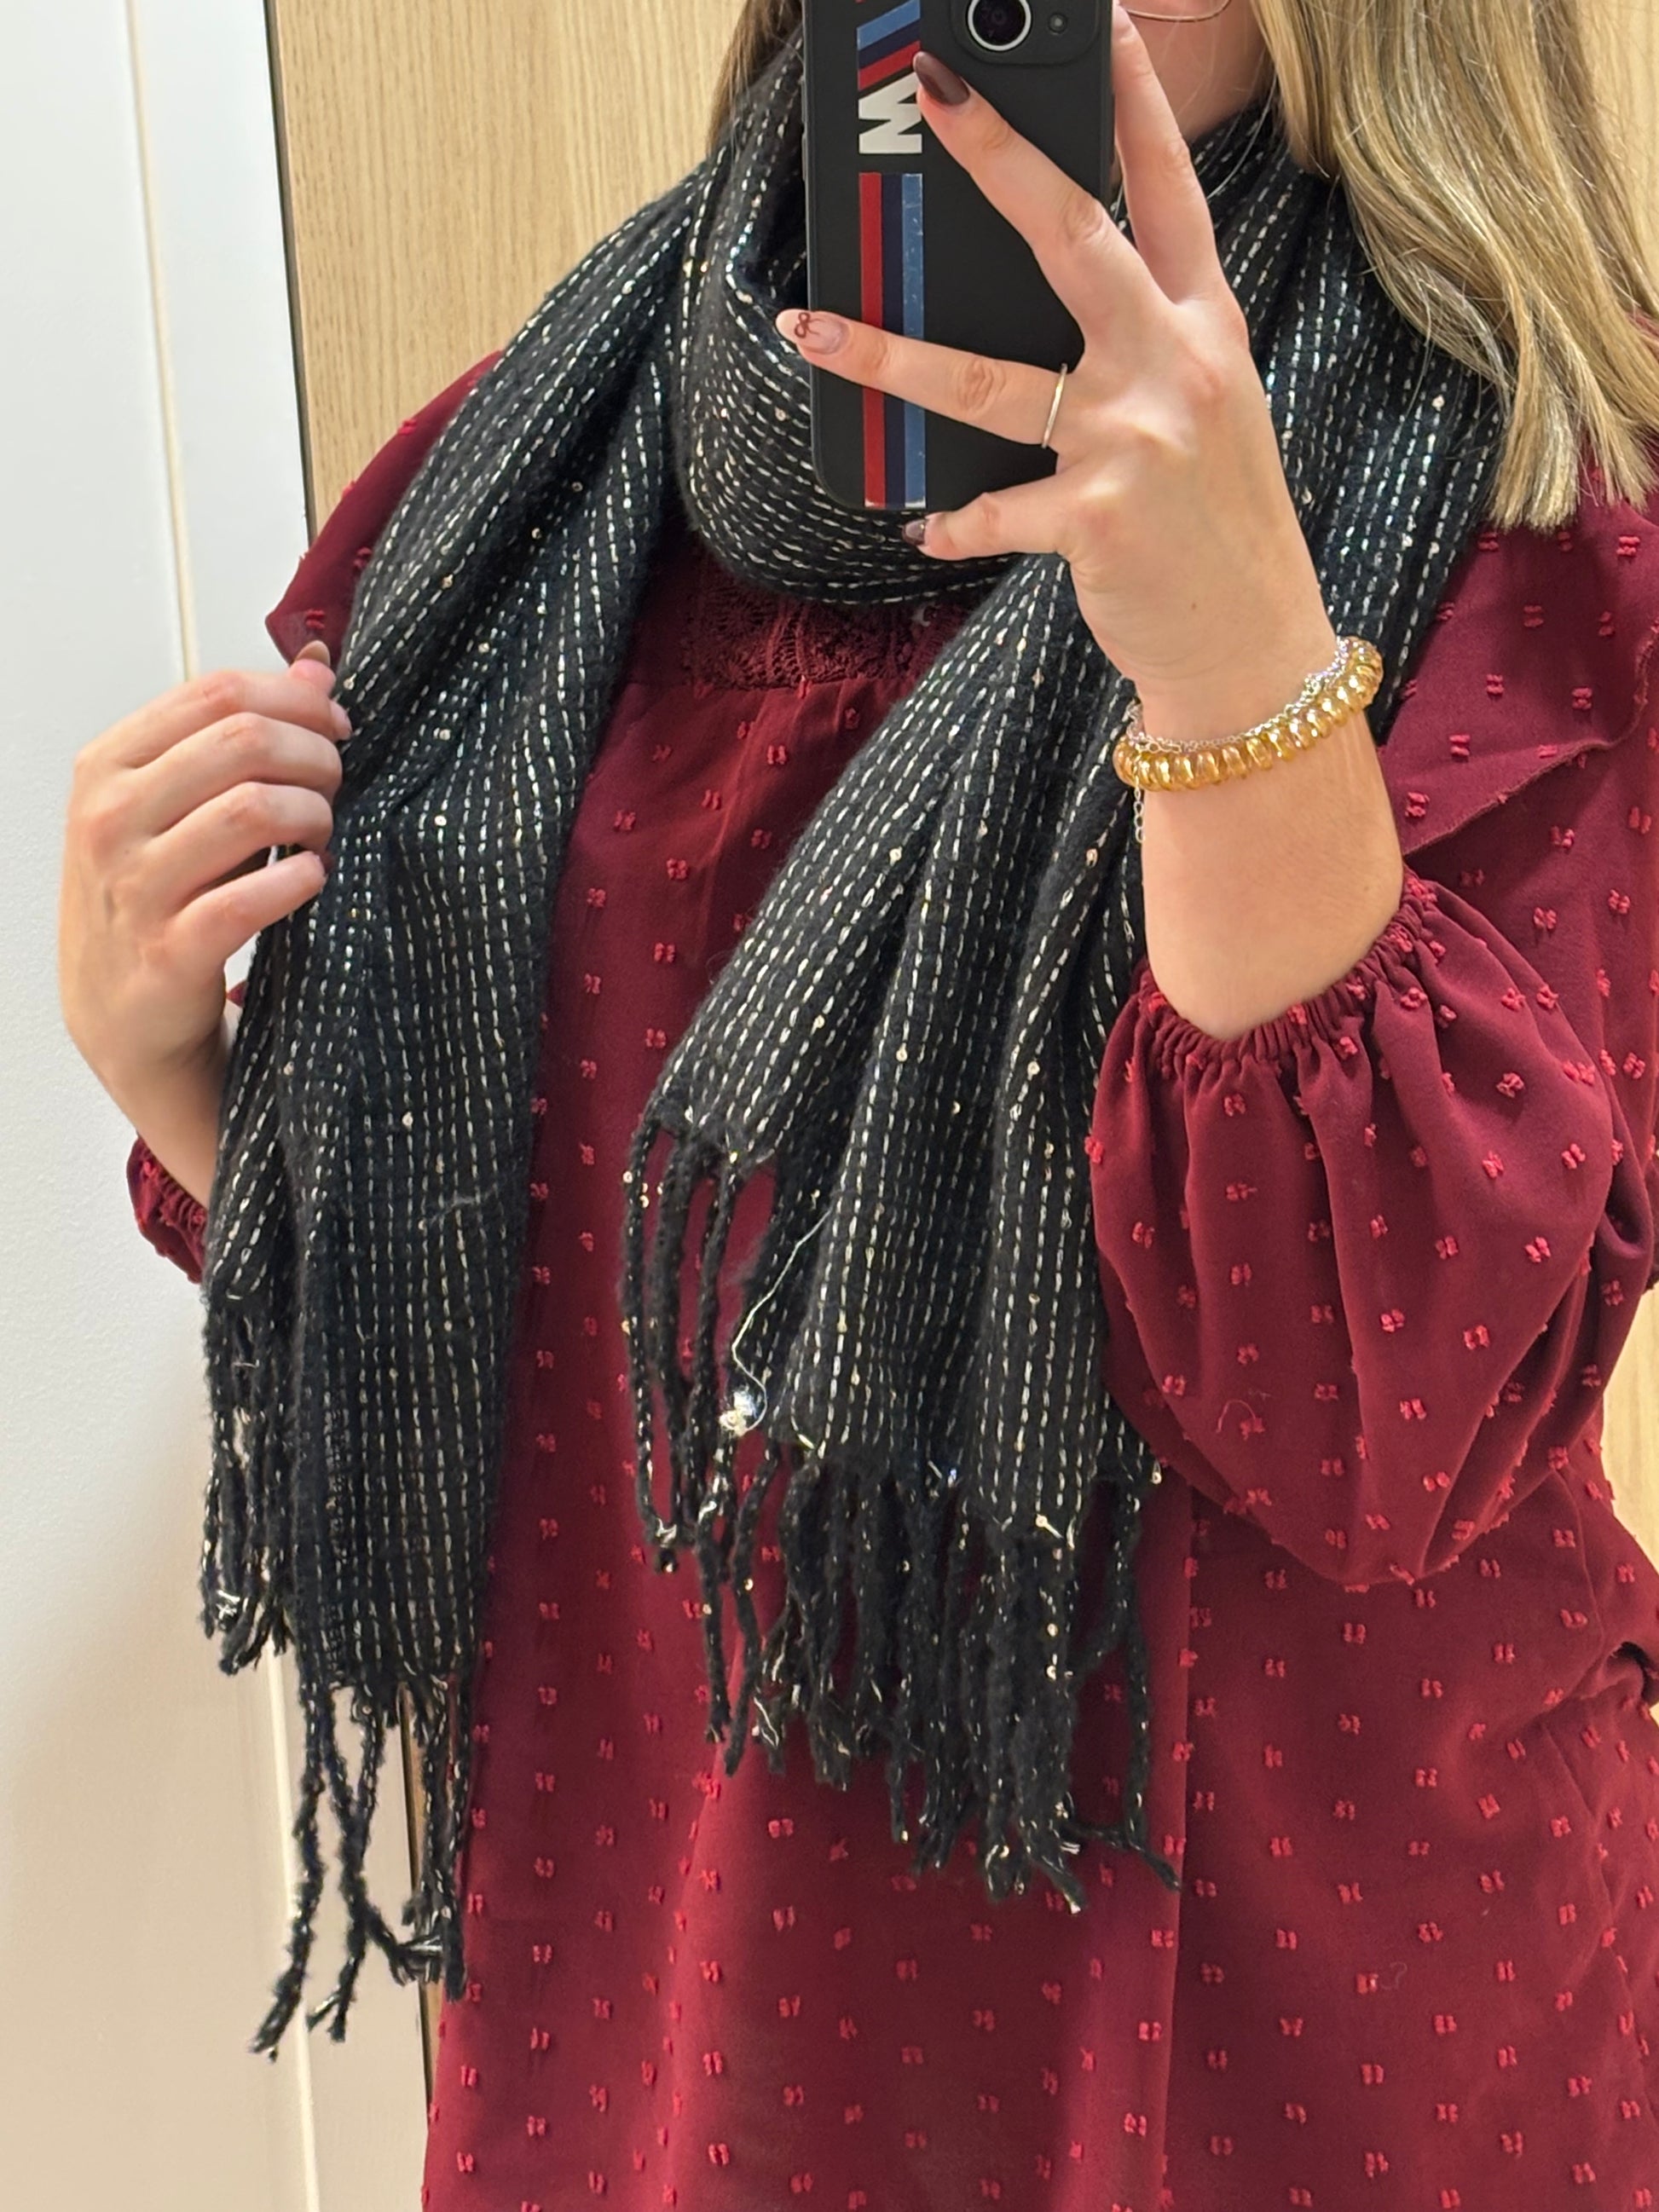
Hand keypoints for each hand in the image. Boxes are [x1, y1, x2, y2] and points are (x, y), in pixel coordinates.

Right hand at [59, 641, 347, 1190]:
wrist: (120, 1013)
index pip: (217, 693)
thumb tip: (319, 665)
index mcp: (108, 766)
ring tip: (324, 834)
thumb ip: (241, 733)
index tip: (336, 726)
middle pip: (242, 740)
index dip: (296, 701)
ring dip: (314, 815)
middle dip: (315, 755)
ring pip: (254, 808)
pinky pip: (252, 898)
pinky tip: (314, 879)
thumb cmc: (159, 895)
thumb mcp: (181, 804)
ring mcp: (132, 885)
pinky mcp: (168, 951)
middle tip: (338, 785)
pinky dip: (301, 881)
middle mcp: (109, 817)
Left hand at [776, 2, 1337, 726]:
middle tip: (939, 95)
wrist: (1254, 651)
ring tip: (814, 326)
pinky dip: (950, 522)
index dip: (1135, 102)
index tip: (1103, 23)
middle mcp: (1174, 367)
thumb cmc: (1220, 531)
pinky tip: (921, 527)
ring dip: (886, 353)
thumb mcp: (1208, 416)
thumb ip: (1147, 351)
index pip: (1170, 191)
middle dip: (1002, 158)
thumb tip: (1053, 308)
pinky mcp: (1095, 520)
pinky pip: (990, 510)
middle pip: (1075, 239)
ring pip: (984, 379)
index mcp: (1207, 330)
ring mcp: (1133, 441)